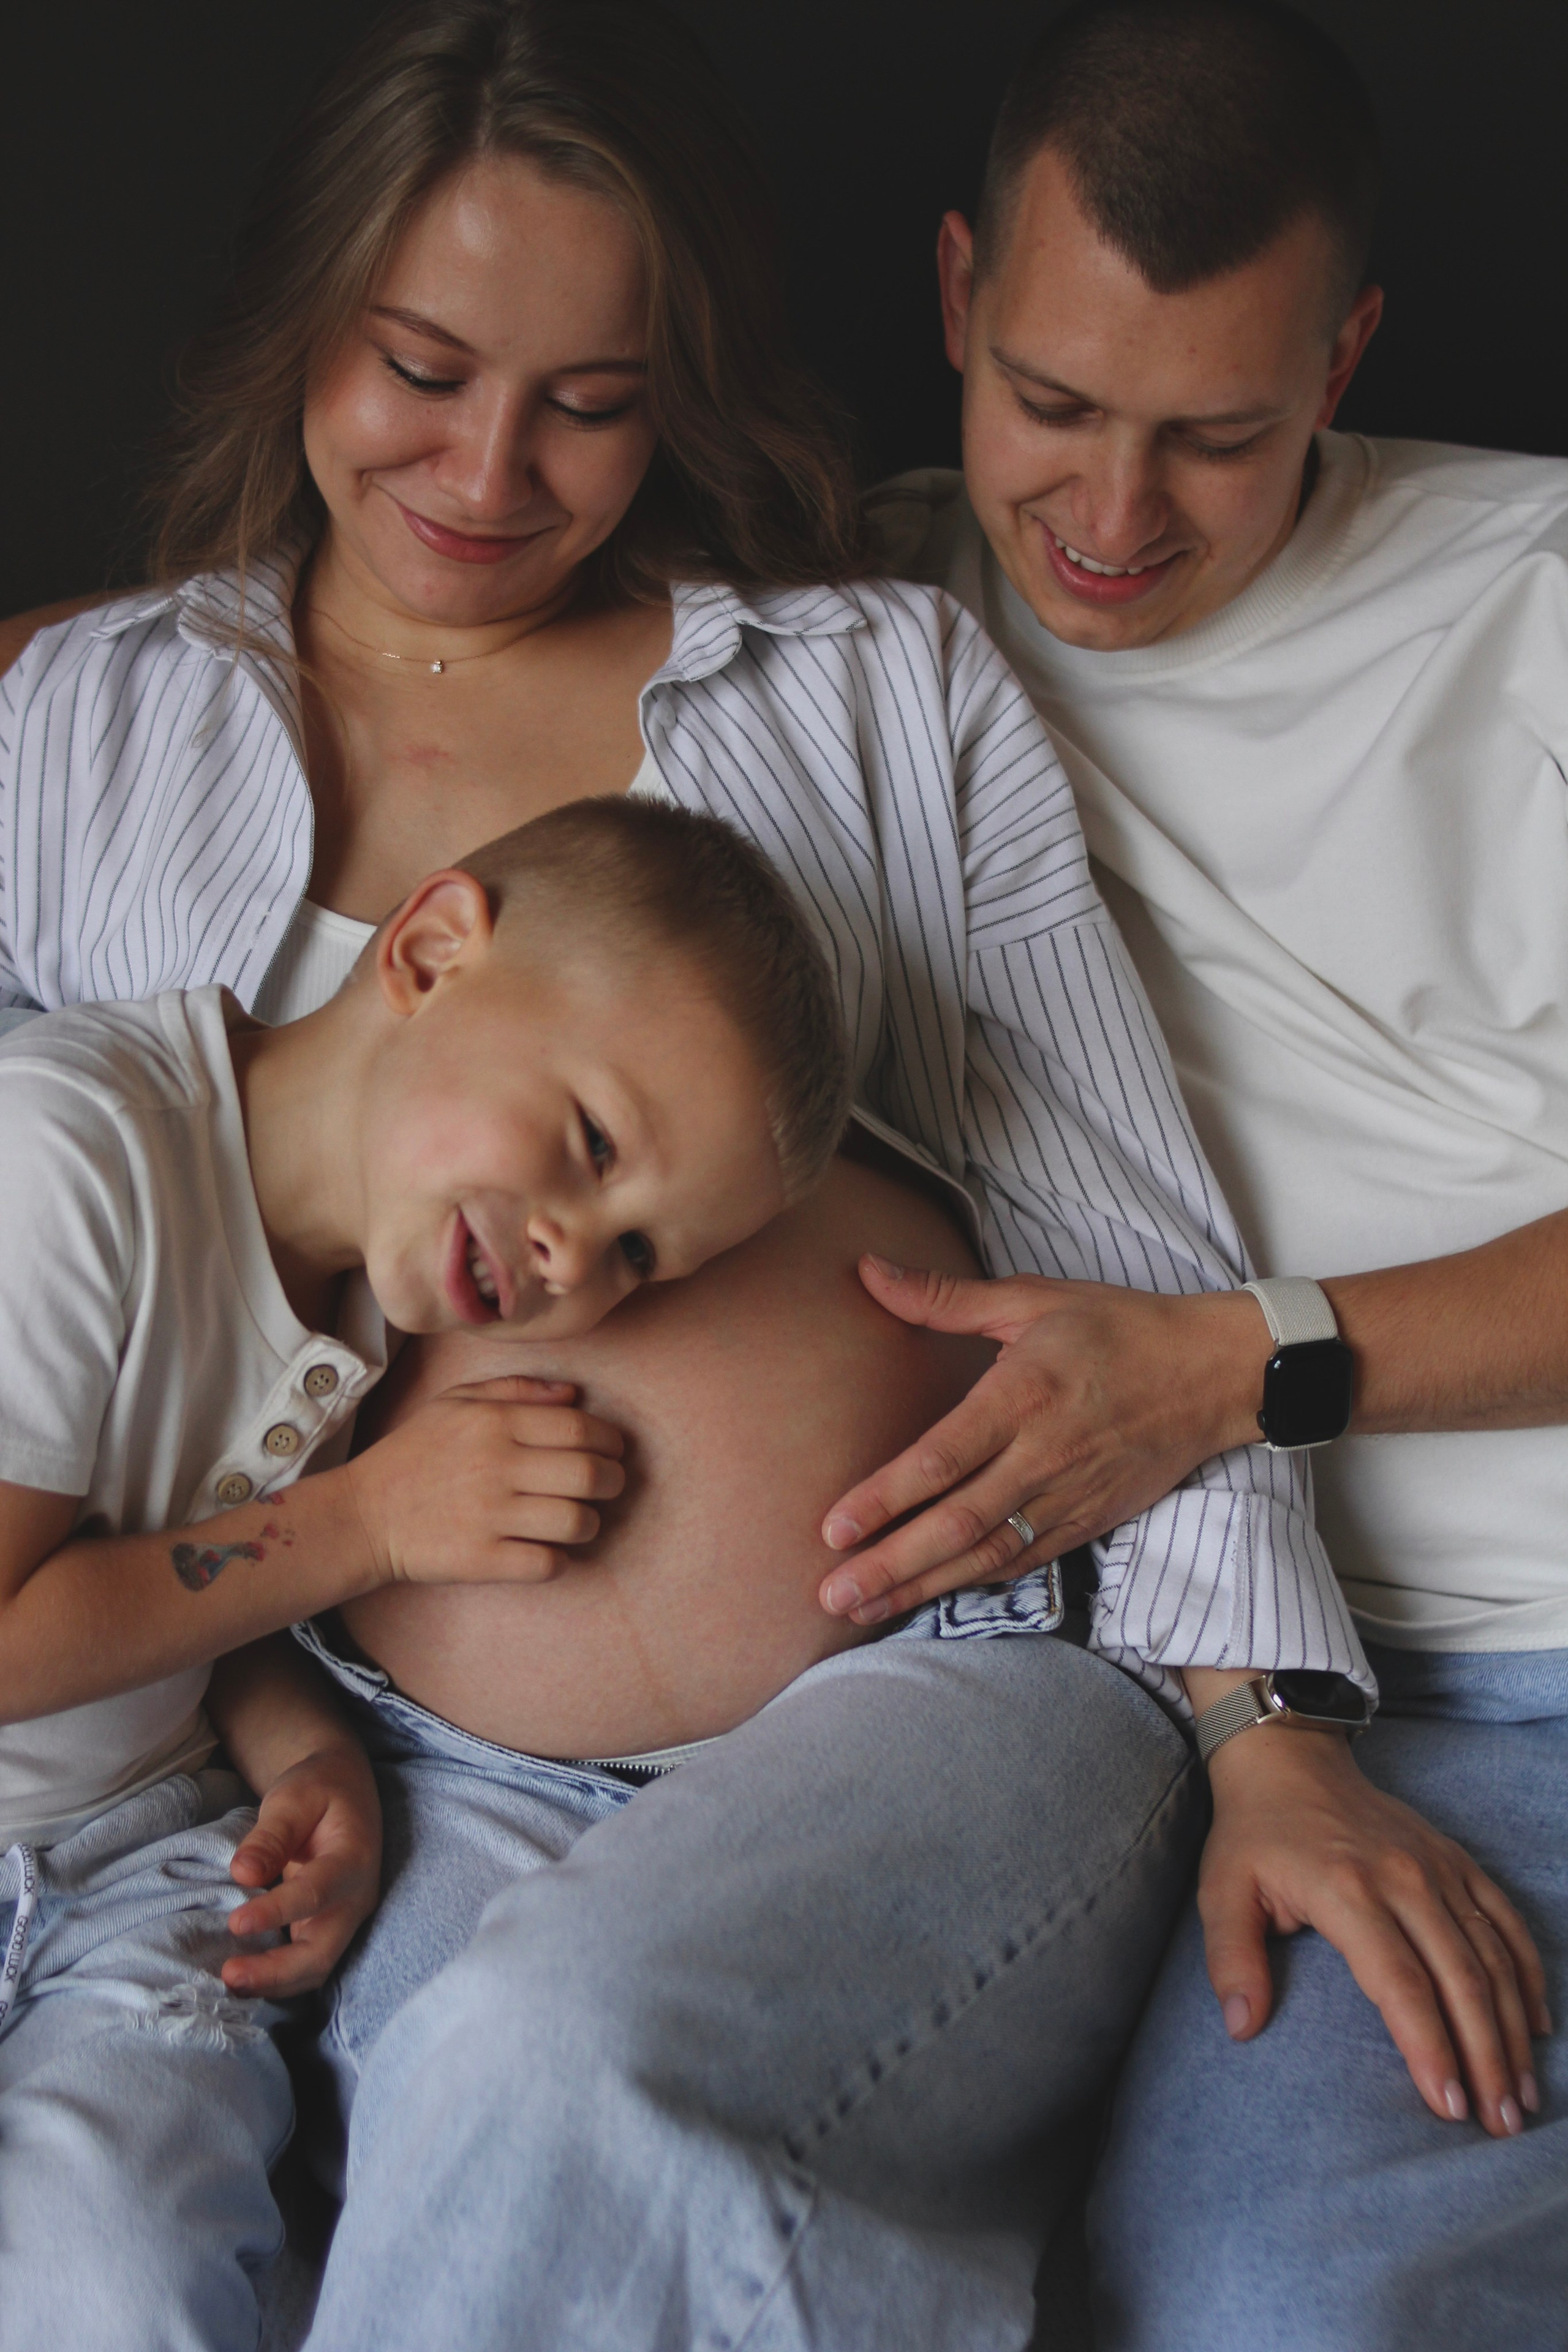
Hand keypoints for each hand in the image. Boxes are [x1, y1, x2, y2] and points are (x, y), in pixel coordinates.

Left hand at [222, 1742, 382, 1998]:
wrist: (343, 1789)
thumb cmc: (317, 1788)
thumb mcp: (293, 1797)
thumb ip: (271, 1836)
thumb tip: (243, 1874)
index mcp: (353, 1859)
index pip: (315, 1894)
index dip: (276, 1913)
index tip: (235, 1923)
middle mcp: (355, 1899)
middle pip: (321, 1954)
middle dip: (276, 1973)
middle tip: (229, 1976)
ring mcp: (342, 1919)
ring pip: (313, 1969)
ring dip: (272, 1983)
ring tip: (228, 1983)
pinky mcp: (325, 1928)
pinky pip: (303, 1965)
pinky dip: (274, 1978)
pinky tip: (241, 1977)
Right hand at [346, 1376, 625, 1586]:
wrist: (364, 1514)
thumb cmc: (415, 1454)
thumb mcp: (456, 1402)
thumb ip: (516, 1390)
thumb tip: (573, 1394)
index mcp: (494, 1422)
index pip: (580, 1428)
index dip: (610, 1441)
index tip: (612, 1451)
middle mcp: (496, 1465)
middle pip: (589, 1474)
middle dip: (613, 1481)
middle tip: (609, 1485)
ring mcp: (489, 1516)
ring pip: (576, 1521)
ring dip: (590, 1523)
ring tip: (580, 1520)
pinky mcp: (481, 1560)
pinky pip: (548, 1563)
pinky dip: (559, 1559)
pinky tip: (548, 1549)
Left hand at [818, 1260, 1263, 1621]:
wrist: (1214, 1373)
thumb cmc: (1119, 1329)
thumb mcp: (1032, 1298)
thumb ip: (944, 1297)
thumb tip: (867, 1271)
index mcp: (1023, 1395)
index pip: (942, 1458)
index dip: (885, 1498)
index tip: (834, 1527)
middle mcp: (1043, 1455)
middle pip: (957, 1523)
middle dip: (890, 1564)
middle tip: (830, 1597)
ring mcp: (1068, 1496)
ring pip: (986, 1554)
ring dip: (922, 1586)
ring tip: (862, 1610)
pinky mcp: (1089, 1522)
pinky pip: (1023, 1561)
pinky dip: (975, 1583)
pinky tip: (930, 1597)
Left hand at [1200, 1725, 1551, 2136]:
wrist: (1289, 1759)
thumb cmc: (1254, 1833)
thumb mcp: (1222, 1890)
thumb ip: (1231, 1959)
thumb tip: (1241, 2027)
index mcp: (1348, 1892)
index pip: (1401, 1984)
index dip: (1429, 2048)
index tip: (1449, 2106)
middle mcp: (1404, 1880)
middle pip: (1461, 1980)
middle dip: (1486, 2057)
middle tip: (1501, 2123)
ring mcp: (1437, 1868)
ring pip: (1492, 1956)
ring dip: (1513, 2028)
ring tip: (1521, 2095)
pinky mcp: (1455, 1860)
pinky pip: (1504, 1919)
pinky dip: (1527, 1972)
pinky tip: (1537, 2023)